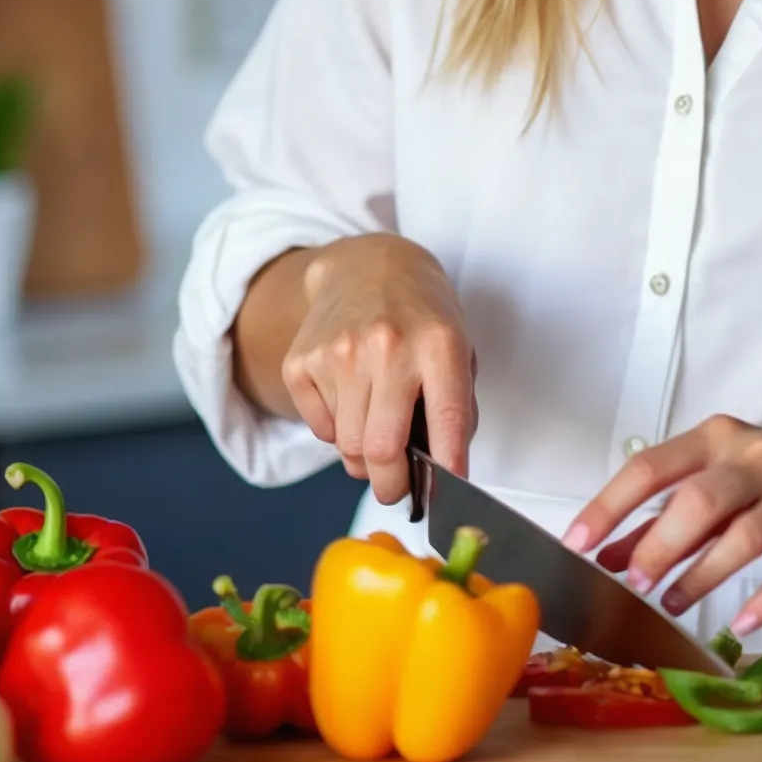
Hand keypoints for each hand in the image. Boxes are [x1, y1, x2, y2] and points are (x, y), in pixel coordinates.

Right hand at [277, 233, 475, 504]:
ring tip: (375, 436)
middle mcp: (388, 346)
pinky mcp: (303, 360)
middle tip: (397, 489)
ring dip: (362, 459)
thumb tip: (442, 471)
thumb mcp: (458, 347)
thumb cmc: (421, 316)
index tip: (448, 495)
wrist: (366, 267)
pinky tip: (350, 401)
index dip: (448, 467)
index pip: (447, 419)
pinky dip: (335, 431)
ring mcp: (340, 352)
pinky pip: (320, 429)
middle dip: (391, 485)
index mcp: (439, 343)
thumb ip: (456, 407)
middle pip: (382, 449)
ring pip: (347, 447)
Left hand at [561, 416, 761, 636]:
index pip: (651, 466)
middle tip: (632, 583)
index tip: (577, 543)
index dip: (610, 505)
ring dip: (701, 576)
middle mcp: (755, 457)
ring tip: (671, 604)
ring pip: (743, 537)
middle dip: (658, 545)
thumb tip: (609, 557)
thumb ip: (666, 516)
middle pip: (698, 501)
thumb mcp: (718, 483)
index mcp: (716, 438)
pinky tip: (744, 624)